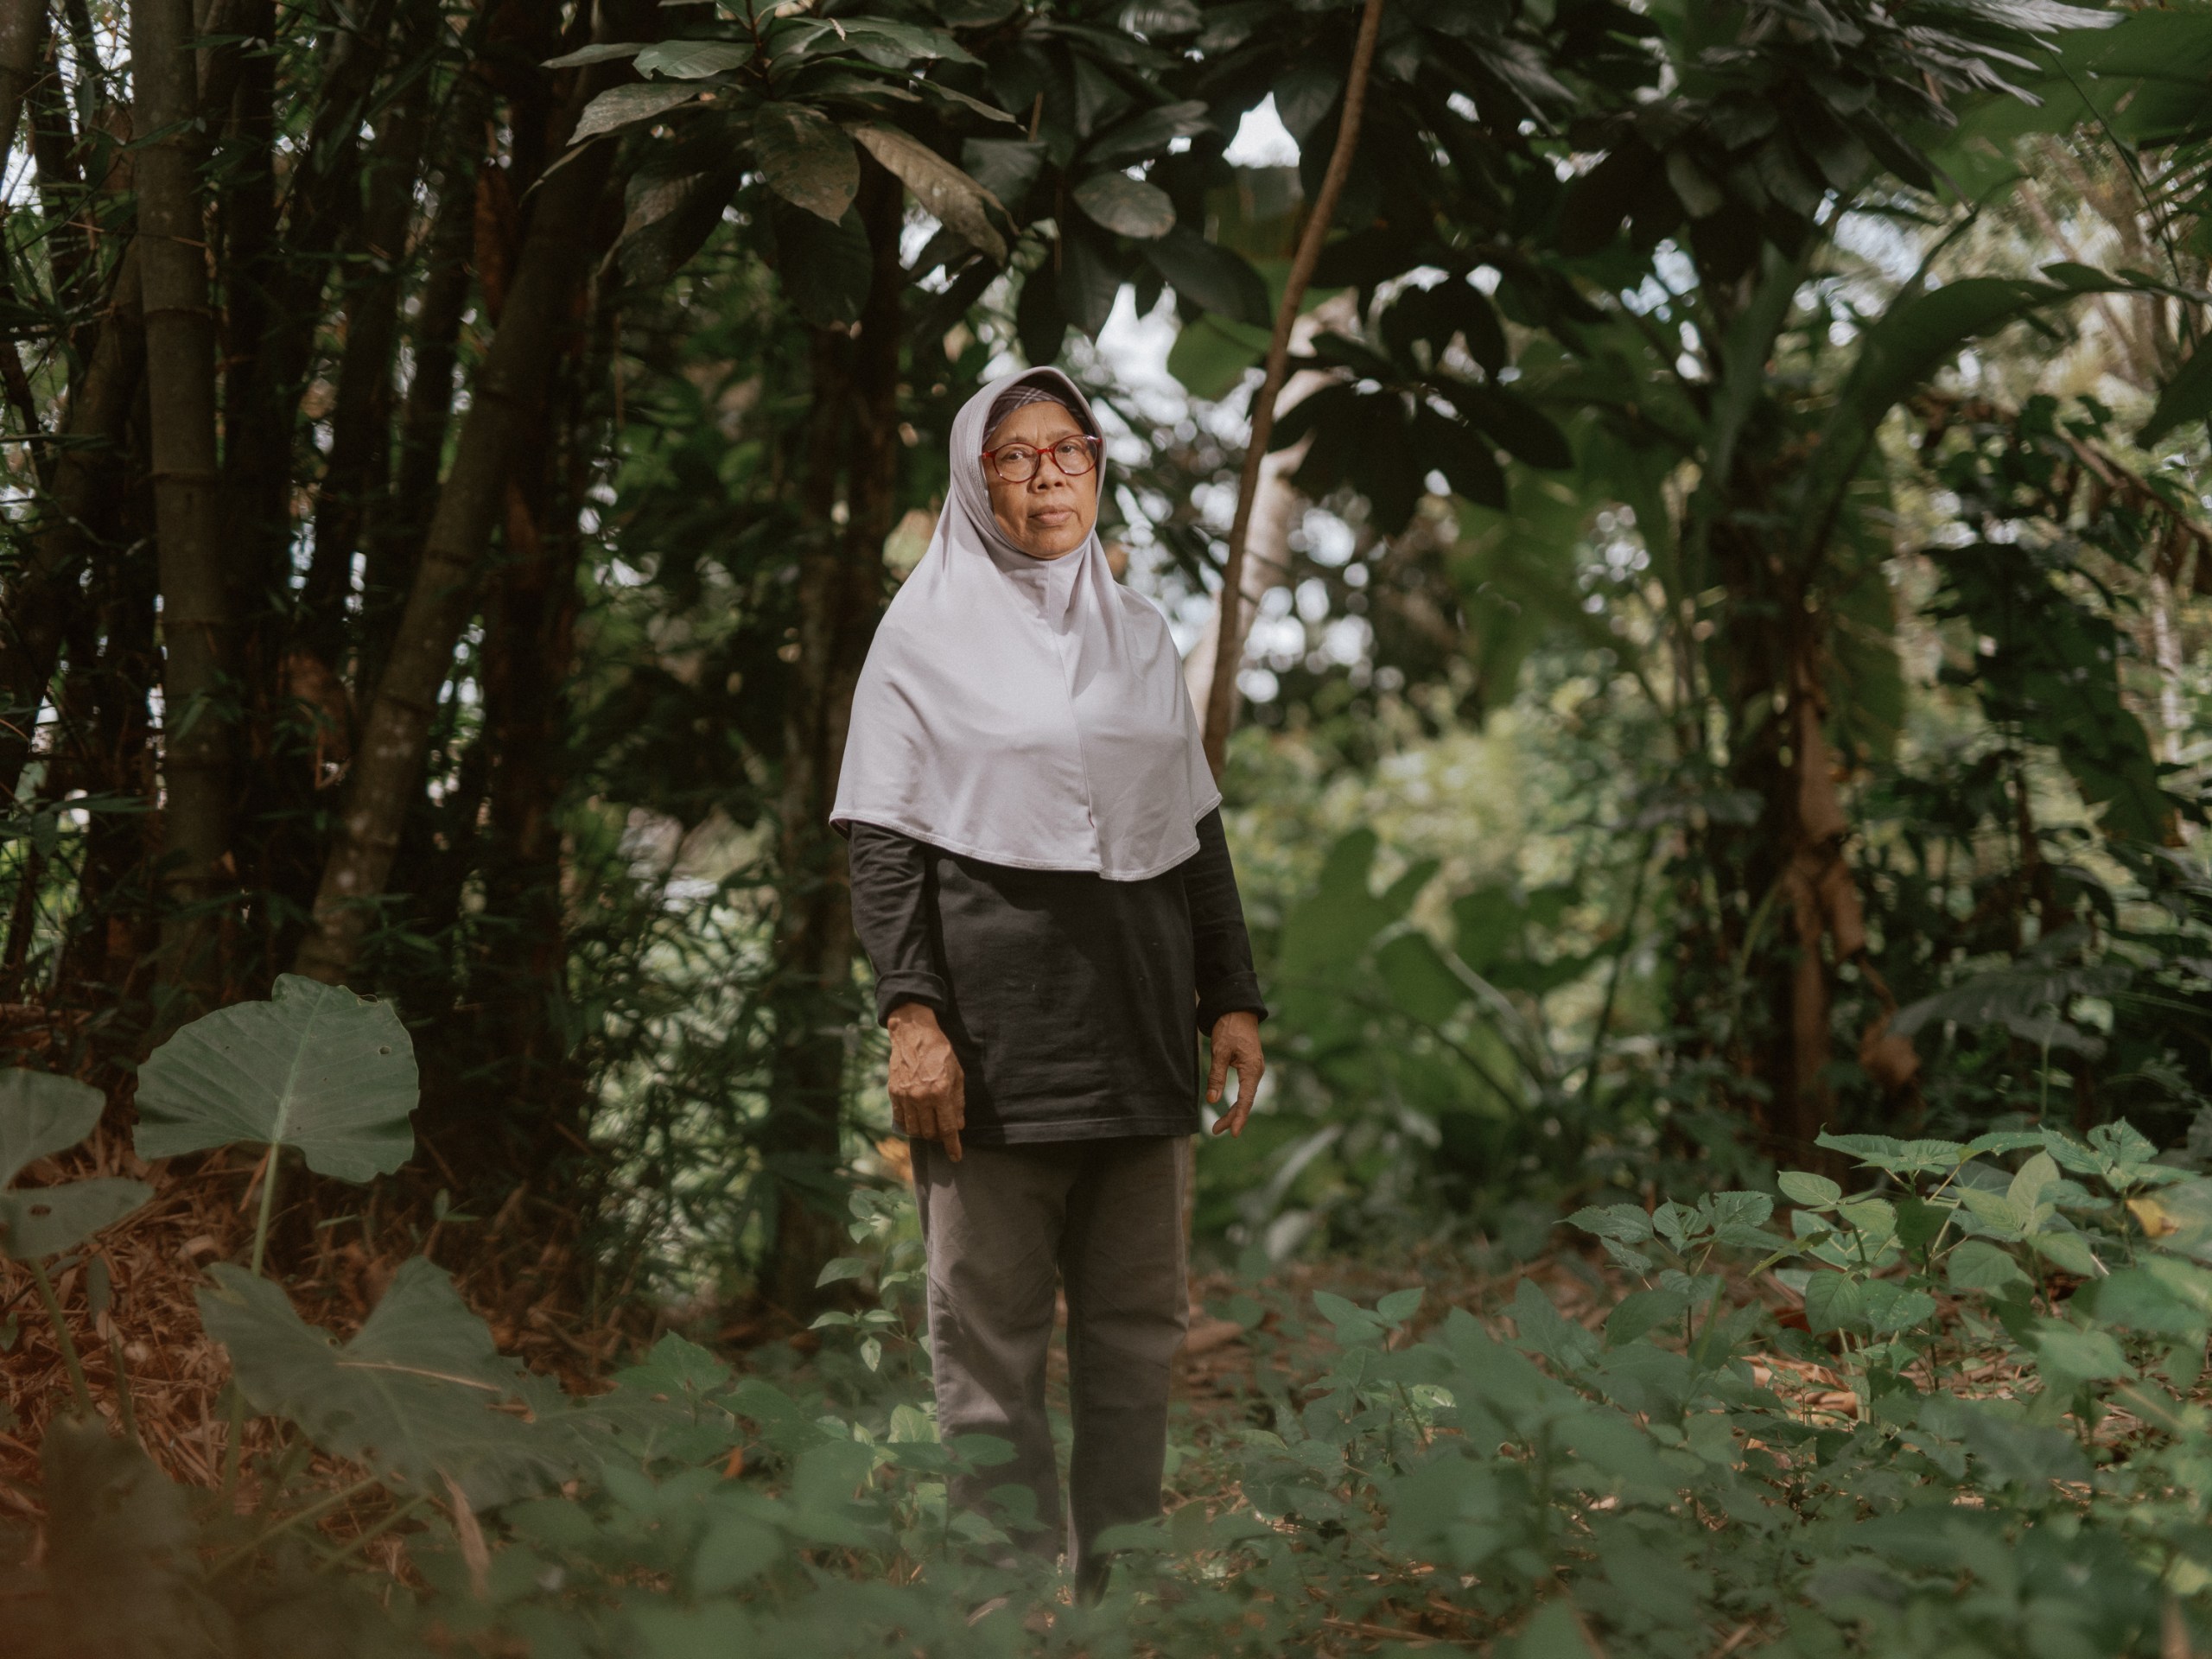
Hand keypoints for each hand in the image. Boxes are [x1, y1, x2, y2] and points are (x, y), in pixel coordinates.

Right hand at [887, 1002, 964, 1160]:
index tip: (956, 1157)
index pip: (947, 1128)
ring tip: (929, 1126)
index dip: (952, 1145)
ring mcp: (905, 1095)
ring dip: (923, 1132)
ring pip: (913, 1129)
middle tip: (942, 1131)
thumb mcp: (957, 1074)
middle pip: (929, 1131)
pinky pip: (900, 1118)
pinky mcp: (894, 1092)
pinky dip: (908, 1124)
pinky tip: (915, 1120)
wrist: (914, 1034)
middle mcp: (922, 1097)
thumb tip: (958, 1126)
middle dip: (938, 1136)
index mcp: (941, 1092)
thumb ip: (958, 1102)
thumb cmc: (940, 1052)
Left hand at [1205, 1010, 1264, 1137]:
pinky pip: (1244, 1090)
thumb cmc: (1230, 1028)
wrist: (1238, 1011)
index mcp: (1251, 1069)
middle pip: (1245, 1102)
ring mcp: (1254, 1070)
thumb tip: (1213, 1099)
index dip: (1239, 1117)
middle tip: (1216, 1130)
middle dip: (1232, 1117)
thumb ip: (1217, 1076)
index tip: (1234, 1132)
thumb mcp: (1220, 1051)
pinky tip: (1229, 1109)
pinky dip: (1236, 1101)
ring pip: (1245, 1097)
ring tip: (1219, 1125)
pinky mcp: (1249, 1068)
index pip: (1246, 1099)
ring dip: (1233, 1111)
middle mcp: (1256, 1072)